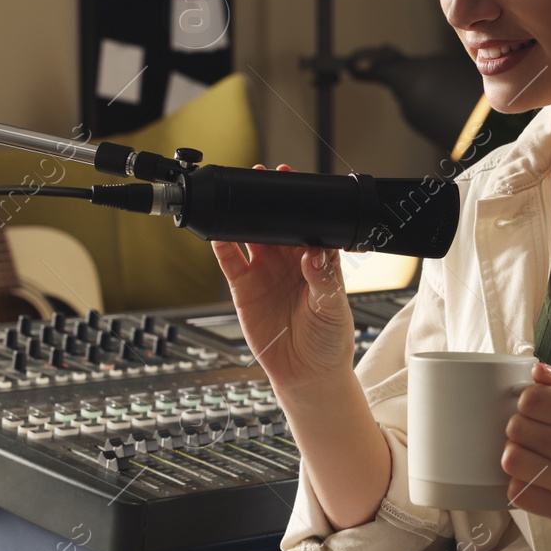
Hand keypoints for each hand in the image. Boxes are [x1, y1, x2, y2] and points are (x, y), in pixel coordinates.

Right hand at [211, 165, 355, 394]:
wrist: (307, 375)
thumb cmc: (329, 341)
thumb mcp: (333, 307)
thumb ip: (324, 278)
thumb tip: (314, 252)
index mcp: (315, 260)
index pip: (306, 223)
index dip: (299, 202)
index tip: (292, 179)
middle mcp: (288, 263)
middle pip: (276, 223)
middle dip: (269, 200)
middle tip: (261, 175)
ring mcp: (264, 273)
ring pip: (250, 236)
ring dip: (244, 216)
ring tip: (235, 194)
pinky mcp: (243, 288)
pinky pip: (230, 261)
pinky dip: (222, 245)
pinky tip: (217, 231)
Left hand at [502, 362, 550, 536]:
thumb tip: (538, 369)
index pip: (534, 399)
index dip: (529, 400)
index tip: (537, 407)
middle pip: (518, 427)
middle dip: (521, 425)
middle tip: (535, 432)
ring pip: (512, 459)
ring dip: (517, 454)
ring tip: (533, 455)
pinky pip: (519, 493)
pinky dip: (522, 484)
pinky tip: (537, 479)